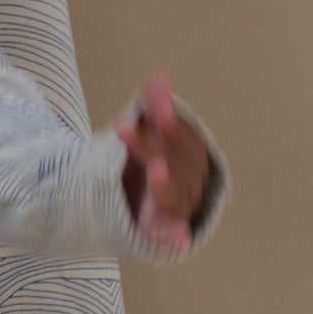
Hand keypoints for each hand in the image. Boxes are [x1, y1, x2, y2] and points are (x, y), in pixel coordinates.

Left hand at [115, 68, 208, 247]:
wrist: (143, 204)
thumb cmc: (151, 160)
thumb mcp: (148, 132)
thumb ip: (154, 107)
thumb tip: (160, 74)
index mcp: (188, 152)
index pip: (182, 135)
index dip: (170, 120)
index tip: (155, 103)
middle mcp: (189, 179)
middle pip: (175, 162)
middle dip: (151, 145)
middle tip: (123, 128)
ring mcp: (178, 206)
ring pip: (175, 195)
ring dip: (165, 184)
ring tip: (154, 169)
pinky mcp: (162, 230)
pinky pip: (171, 235)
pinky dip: (175, 238)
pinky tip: (176, 240)